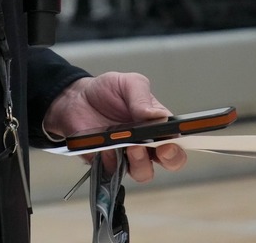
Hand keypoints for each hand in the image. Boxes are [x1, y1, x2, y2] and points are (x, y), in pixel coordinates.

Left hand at [44, 72, 187, 182]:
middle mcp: (147, 144)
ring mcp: (127, 156)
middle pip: (168, 162)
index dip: (180, 146)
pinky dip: (112, 162)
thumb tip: (158, 115)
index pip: (177, 141)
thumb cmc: (106, 91)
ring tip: (130, 146)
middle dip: (169, 158)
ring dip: (141, 162)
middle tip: (159, 149)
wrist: (75, 98)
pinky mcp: (108, 163)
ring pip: (143, 172)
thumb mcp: (127, 83)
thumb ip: (142, 97)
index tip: (173, 141)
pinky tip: (105, 148)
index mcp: (157, 125)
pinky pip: (115, 172)